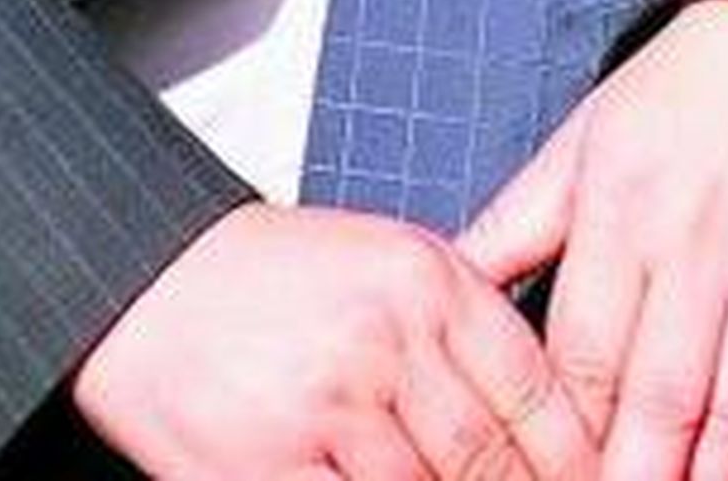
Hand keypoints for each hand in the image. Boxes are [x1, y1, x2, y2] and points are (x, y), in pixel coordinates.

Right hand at [70, 198, 598, 480]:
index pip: (538, 390)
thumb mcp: (386, 266)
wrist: (150, 282)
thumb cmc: (269, 278)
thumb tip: (540, 420)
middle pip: (493, 458)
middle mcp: (388, 339)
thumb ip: (461, 330)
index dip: (577, 460)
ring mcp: (331, 407)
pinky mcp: (273, 466)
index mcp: (428, 280)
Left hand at [460, 0, 727, 480]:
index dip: (564, 436)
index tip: (543, 475)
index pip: (584, 353)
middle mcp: (703, 243)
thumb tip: (438, 287)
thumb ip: (512, 226)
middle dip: (630, 478)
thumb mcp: (582, 144)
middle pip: (659, 399)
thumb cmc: (679, 103)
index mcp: (624, 206)